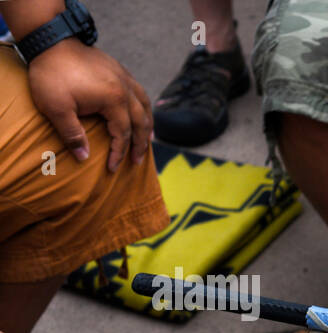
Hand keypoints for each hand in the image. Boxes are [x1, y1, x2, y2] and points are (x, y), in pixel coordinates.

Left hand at [26, 41, 152, 172]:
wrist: (50, 40)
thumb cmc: (52, 74)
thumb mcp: (56, 108)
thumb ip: (72, 134)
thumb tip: (83, 158)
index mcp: (114, 100)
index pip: (123, 134)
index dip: (119, 153)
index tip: (113, 168)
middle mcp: (125, 89)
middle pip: (141, 122)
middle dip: (140, 144)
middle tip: (137, 160)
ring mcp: (124, 78)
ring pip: (145, 106)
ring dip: (147, 125)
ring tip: (147, 139)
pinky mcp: (118, 69)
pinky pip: (139, 92)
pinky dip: (143, 106)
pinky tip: (140, 112)